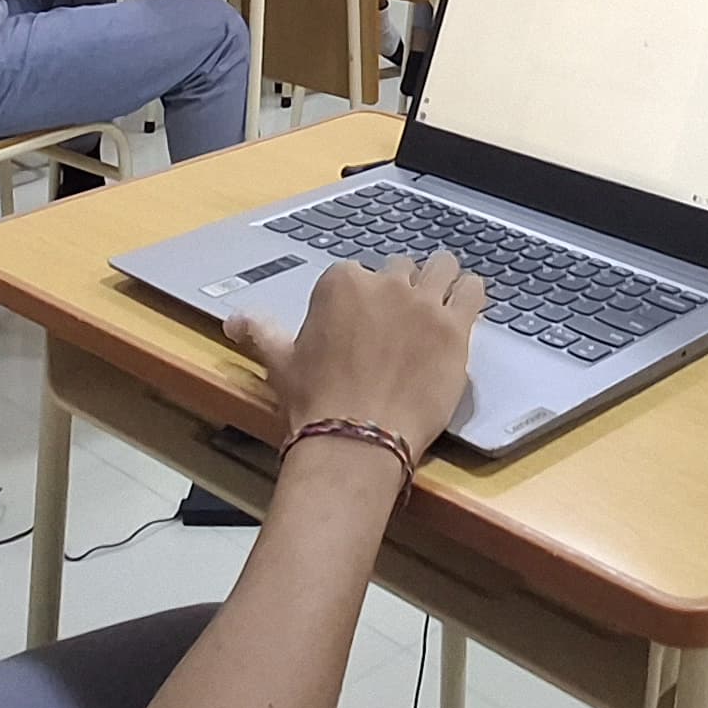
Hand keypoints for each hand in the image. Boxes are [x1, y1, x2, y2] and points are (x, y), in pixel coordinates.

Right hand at [230, 251, 485, 450]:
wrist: (356, 439)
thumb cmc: (316, 402)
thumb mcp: (280, 361)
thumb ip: (260, 331)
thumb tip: (234, 321)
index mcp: (341, 283)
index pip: (359, 273)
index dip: (364, 298)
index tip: (365, 323)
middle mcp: (384, 284)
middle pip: (402, 269)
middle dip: (402, 290)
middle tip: (401, 323)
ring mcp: (423, 303)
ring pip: (443, 268)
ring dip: (441, 281)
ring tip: (440, 303)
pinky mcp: (455, 327)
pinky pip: (473, 290)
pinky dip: (470, 295)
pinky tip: (465, 308)